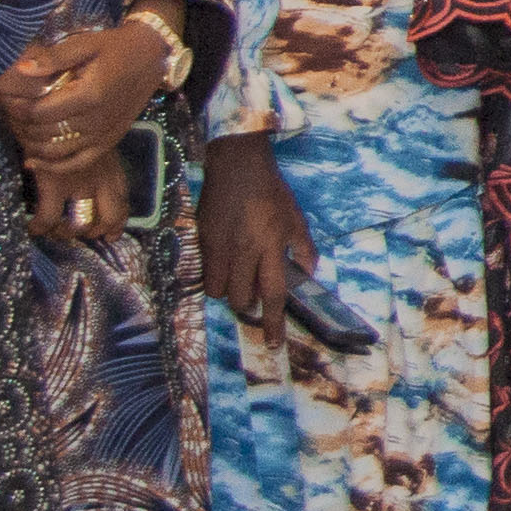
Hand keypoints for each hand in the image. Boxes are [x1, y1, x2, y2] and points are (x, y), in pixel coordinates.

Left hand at [0, 15, 173, 183]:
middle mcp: (97, 120)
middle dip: (21, 126)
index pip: (40, 112)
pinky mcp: (110, 141)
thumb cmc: (115, 47)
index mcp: (89, 94)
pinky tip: (34, 162)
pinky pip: (78, 162)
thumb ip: (53, 58)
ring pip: (57, 151)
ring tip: (20, 131)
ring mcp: (104, 134)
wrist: (152, 57)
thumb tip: (21, 69)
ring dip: (33, 145)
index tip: (7, 100)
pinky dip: (54, 166)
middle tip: (9, 114)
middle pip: (45, 133)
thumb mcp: (85, 44)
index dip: (17, 109)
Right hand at [198, 133, 312, 328]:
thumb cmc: (271, 192)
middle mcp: (243, 252)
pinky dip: (215, 277)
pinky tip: (224, 265)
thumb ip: (304, 249)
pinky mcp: (202, 241)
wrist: (238, 166)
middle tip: (254, 299)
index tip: (273, 344)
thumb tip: (307, 274)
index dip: (272, 323)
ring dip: (229, 294)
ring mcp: (219, 248)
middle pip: (240, 300)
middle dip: (248, 307)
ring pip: (218, 292)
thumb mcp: (296, 218)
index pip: (272, 295)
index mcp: (270, 248)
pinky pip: (205, 273)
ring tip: (238, 281)